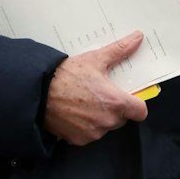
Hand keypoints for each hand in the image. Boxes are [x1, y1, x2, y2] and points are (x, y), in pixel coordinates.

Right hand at [42, 31, 147, 145]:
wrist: (39, 92)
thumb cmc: (66, 76)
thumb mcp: (95, 59)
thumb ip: (120, 50)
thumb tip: (137, 38)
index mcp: (116, 102)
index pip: (140, 112)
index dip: (136, 104)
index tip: (129, 97)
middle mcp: (107, 121)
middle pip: (122, 118)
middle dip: (115, 108)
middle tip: (100, 94)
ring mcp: (93, 133)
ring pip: (105, 126)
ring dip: (100, 117)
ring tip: (85, 101)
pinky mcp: (79, 140)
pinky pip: (90, 134)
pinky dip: (85, 126)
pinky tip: (75, 112)